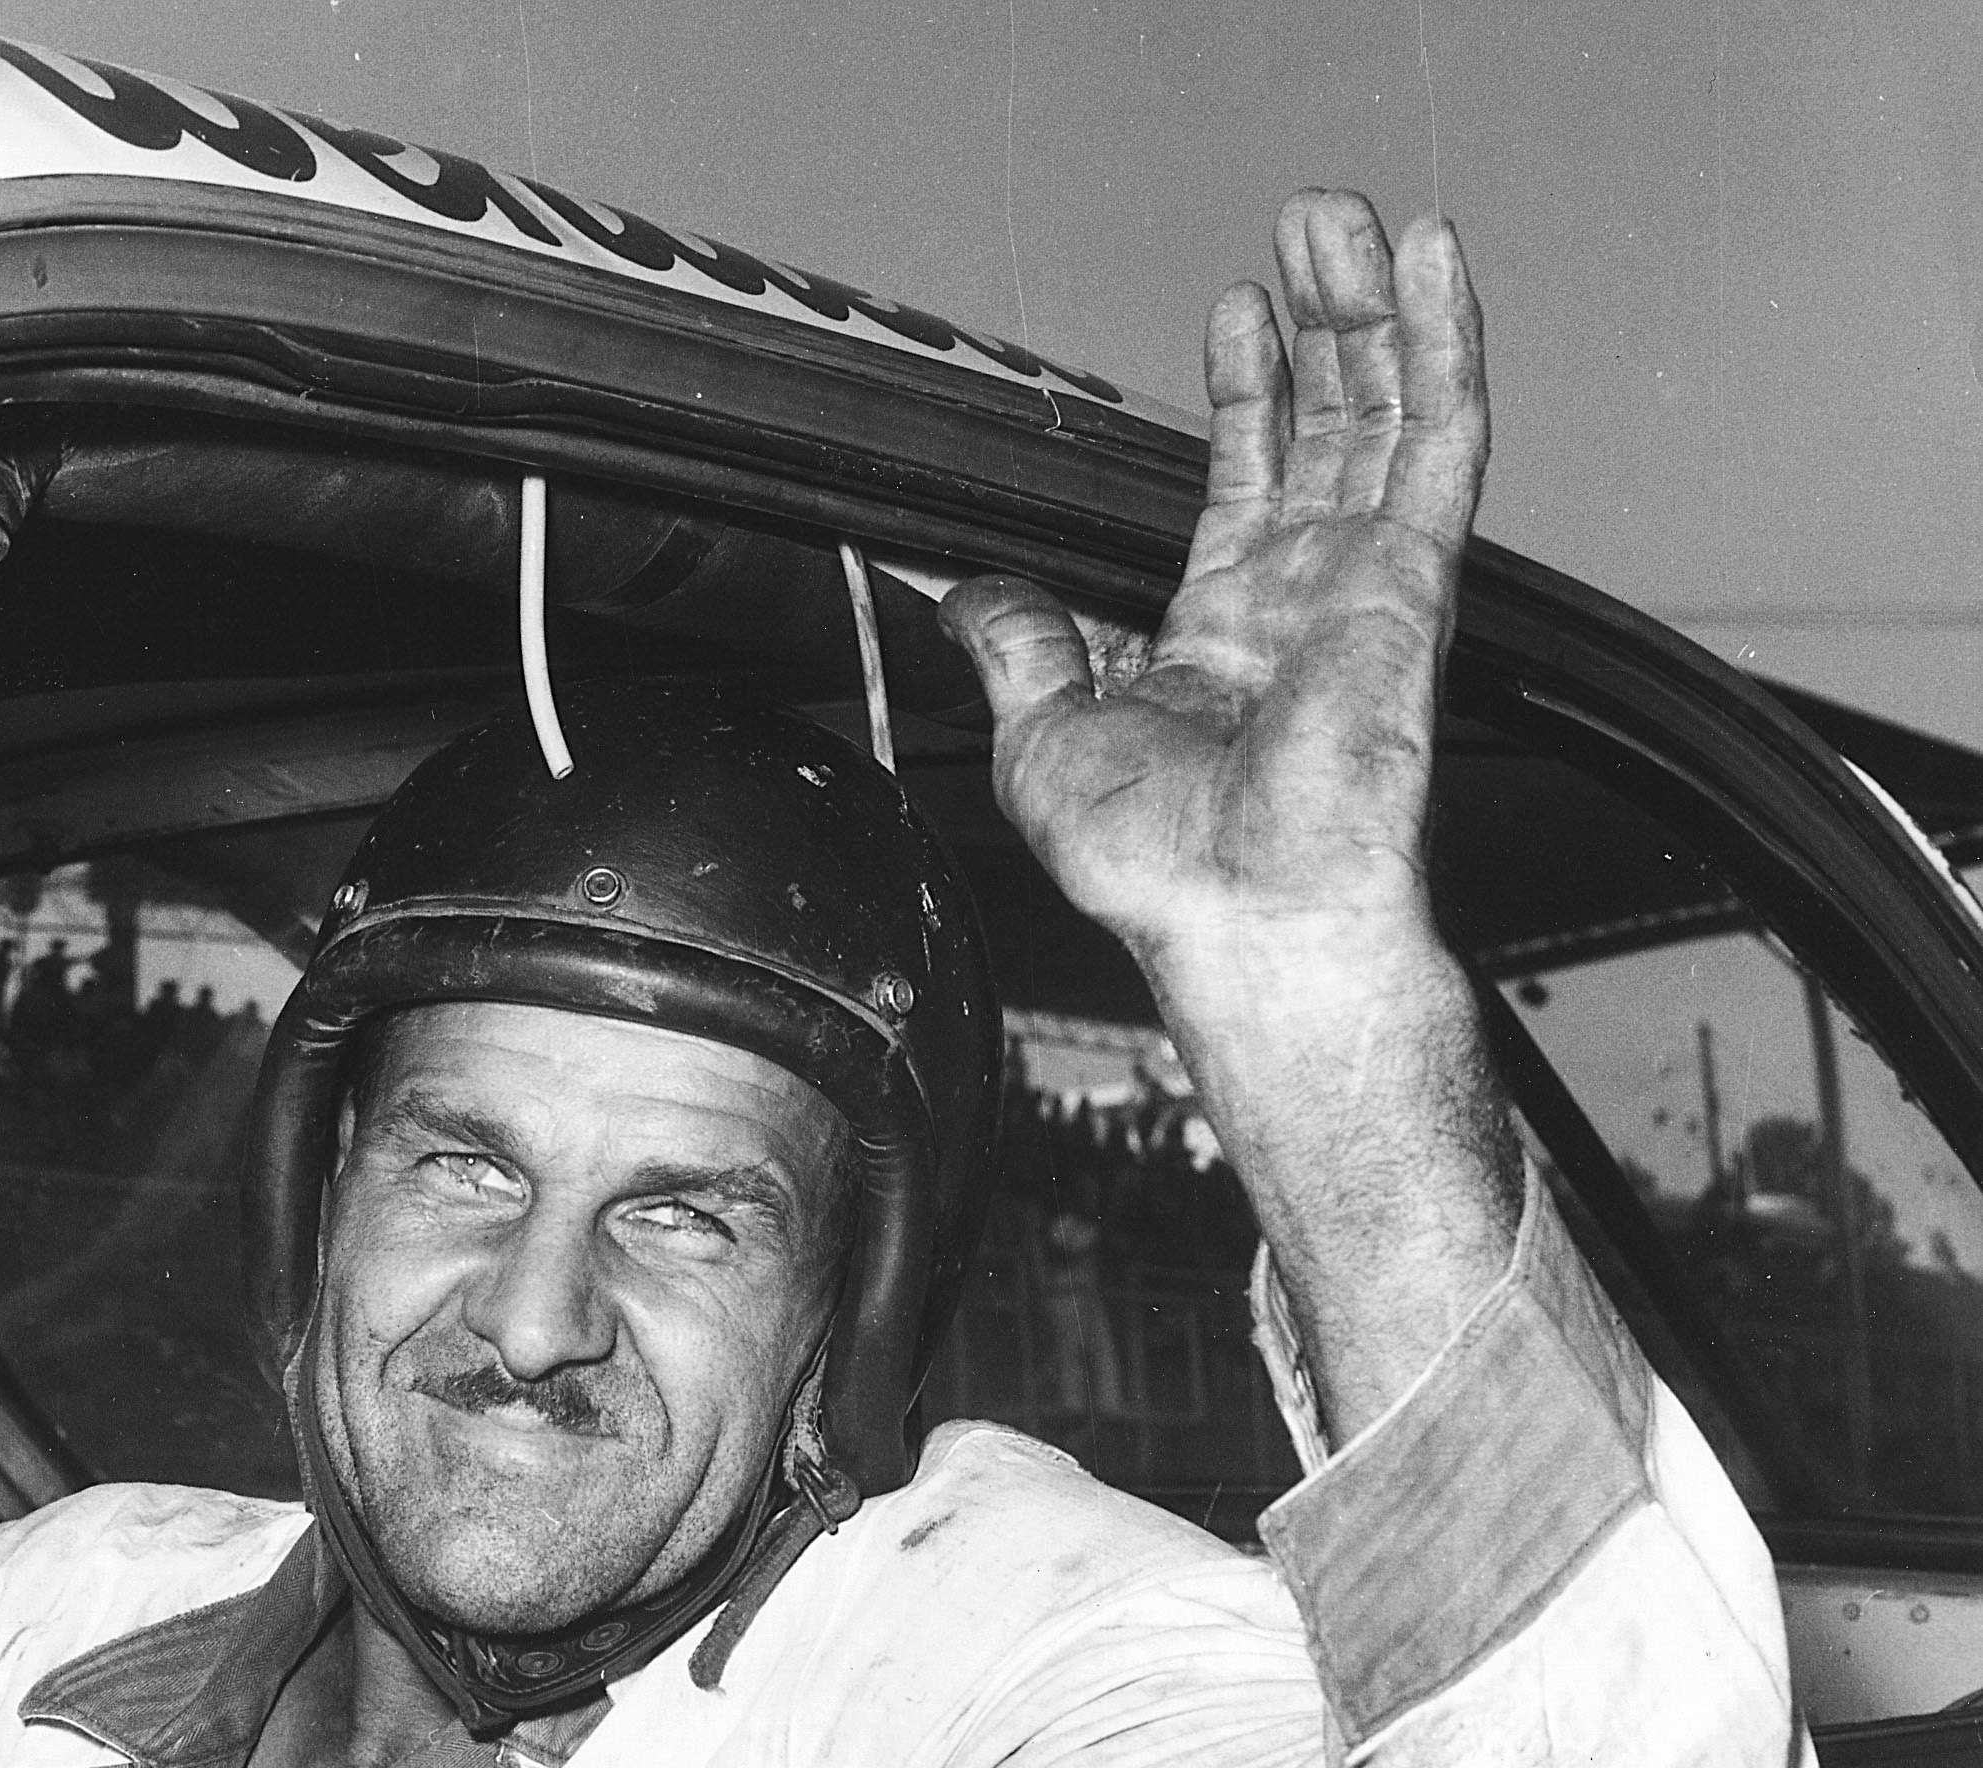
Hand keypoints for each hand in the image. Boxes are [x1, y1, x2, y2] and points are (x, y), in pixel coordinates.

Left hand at [942, 190, 1486, 1006]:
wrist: (1239, 917)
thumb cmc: (1157, 870)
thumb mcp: (1039, 738)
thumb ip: (1016, 645)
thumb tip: (959, 588)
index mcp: (1223, 639)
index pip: (1247, 483)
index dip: (1247, 393)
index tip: (1234, 313)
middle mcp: (1302, 603)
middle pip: (1324, 427)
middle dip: (1318, 321)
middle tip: (1308, 226)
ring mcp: (1364, 584)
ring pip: (1384, 414)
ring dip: (1371, 308)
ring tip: (1348, 215)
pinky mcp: (1410, 578)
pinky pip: (1440, 441)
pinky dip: (1443, 346)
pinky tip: (1433, 265)